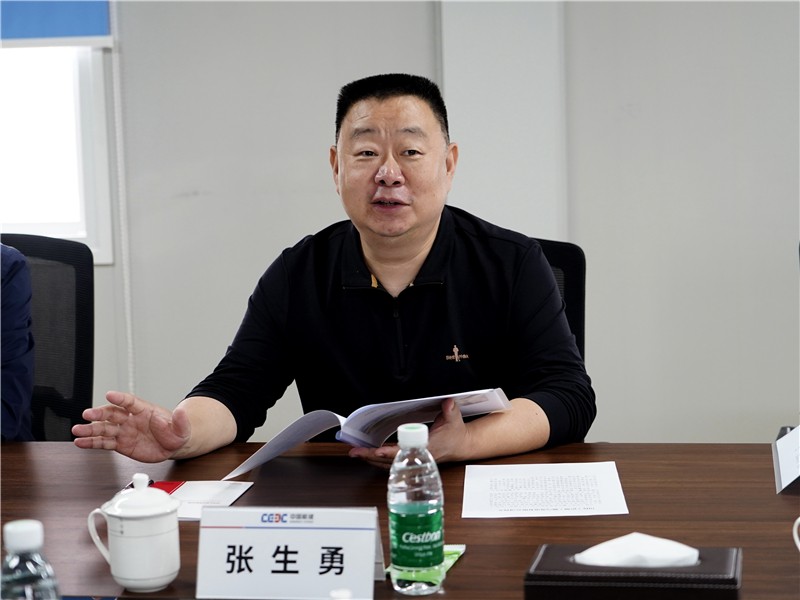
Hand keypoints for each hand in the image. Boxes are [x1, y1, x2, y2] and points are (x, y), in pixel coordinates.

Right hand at [72, 391, 190, 462]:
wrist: (173, 445)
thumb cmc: (176, 432)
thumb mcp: (181, 427)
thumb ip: (180, 420)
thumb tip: (181, 412)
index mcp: (144, 410)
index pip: (130, 402)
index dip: (120, 398)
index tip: (110, 394)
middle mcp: (131, 419)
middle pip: (112, 413)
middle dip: (100, 413)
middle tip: (87, 414)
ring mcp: (124, 431)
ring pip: (104, 428)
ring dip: (90, 429)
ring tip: (77, 431)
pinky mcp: (120, 444)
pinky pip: (104, 442)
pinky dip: (92, 443)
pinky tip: (81, 443)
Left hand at [348, 398, 468, 467]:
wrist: (460, 445)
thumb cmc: (455, 433)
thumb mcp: (454, 419)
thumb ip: (450, 410)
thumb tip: (447, 403)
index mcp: (427, 448)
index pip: (405, 452)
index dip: (391, 453)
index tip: (377, 451)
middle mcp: (417, 457)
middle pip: (390, 460)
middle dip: (371, 456)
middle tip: (355, 451)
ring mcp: (412, 460)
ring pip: (388, 463)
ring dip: (371, 459)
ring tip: (355, 452)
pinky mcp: (409, 460)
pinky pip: (390, 462)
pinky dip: (377, 459)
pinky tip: (368, 454)